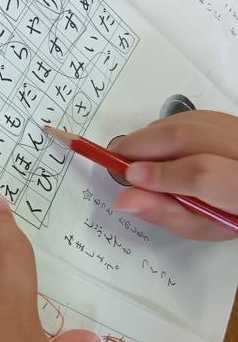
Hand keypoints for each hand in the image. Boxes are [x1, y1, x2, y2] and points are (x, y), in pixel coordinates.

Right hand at [112, 110, 237, 240]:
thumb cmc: (228, 213)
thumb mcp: (198, 225)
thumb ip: (163, 211)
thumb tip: (125, 198)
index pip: (200, 174)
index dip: (160, 173)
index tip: (128, 177)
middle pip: (189, 137)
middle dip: (145, 145)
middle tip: (116, 159)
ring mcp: (237, 130)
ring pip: (189, 121)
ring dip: (153, 136)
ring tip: (135, 156)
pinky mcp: (230, 119)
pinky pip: (193, 116)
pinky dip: (167, 128)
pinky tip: (158, 146)